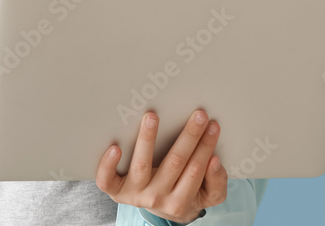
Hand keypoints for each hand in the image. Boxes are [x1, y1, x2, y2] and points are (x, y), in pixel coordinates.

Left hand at [96, 110, 226, 222]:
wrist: (161, 210)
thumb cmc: (185, 194)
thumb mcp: (208, 196)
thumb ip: (217, 182)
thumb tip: (214, 161)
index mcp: (179, 202)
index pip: (195, 170)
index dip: (205, 147)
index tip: (213, 125)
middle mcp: (156, 197)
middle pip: (174, 163)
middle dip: (188, 137)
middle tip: (198, 115)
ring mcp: (134, 193)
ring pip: (140, 165)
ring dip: (147, 138)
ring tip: (152, 116)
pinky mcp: (115, 189)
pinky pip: (107, 179)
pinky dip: (108, 164)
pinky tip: (115, 147)